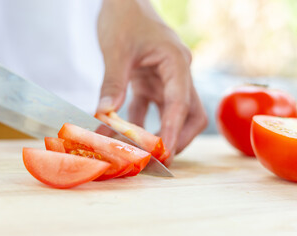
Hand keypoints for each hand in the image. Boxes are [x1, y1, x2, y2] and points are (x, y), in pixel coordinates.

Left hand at [96, 0, 207, 165]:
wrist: (124, 0)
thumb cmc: (125, 16)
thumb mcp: (117, 50)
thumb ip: (113, 82)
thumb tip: (104, 115)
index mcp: (176, 63)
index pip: (181, 104)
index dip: (174, 131)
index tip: (164, 154)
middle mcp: (177, 74)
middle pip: (191, 114)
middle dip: (179, 138)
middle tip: (159, 158)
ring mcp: (166, 79)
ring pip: (173, 114)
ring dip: (159, 133)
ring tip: (141, 152)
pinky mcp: (152, 81)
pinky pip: (150, 107)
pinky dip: (138, 122)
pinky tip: (121, 133)